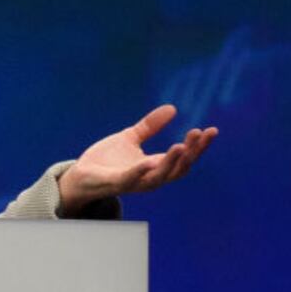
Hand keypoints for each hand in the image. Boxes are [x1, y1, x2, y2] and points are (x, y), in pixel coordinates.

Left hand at [58, 104, 216, 214]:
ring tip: (182, 145)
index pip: (184, 158)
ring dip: (172, 162)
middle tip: (201, 134)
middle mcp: (149, 177)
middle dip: (193, 152)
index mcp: (155, 166)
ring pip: (159, 176)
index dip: (199, 146)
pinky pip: (130, 179)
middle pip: (179, 168)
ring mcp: (134, 182)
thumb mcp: (130, 138)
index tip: (211, 130)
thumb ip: (150, 126)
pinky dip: (140, 172)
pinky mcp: (115, 183)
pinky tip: (148, 161)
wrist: (79, 176)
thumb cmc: (106, 161)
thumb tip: (173, 108)